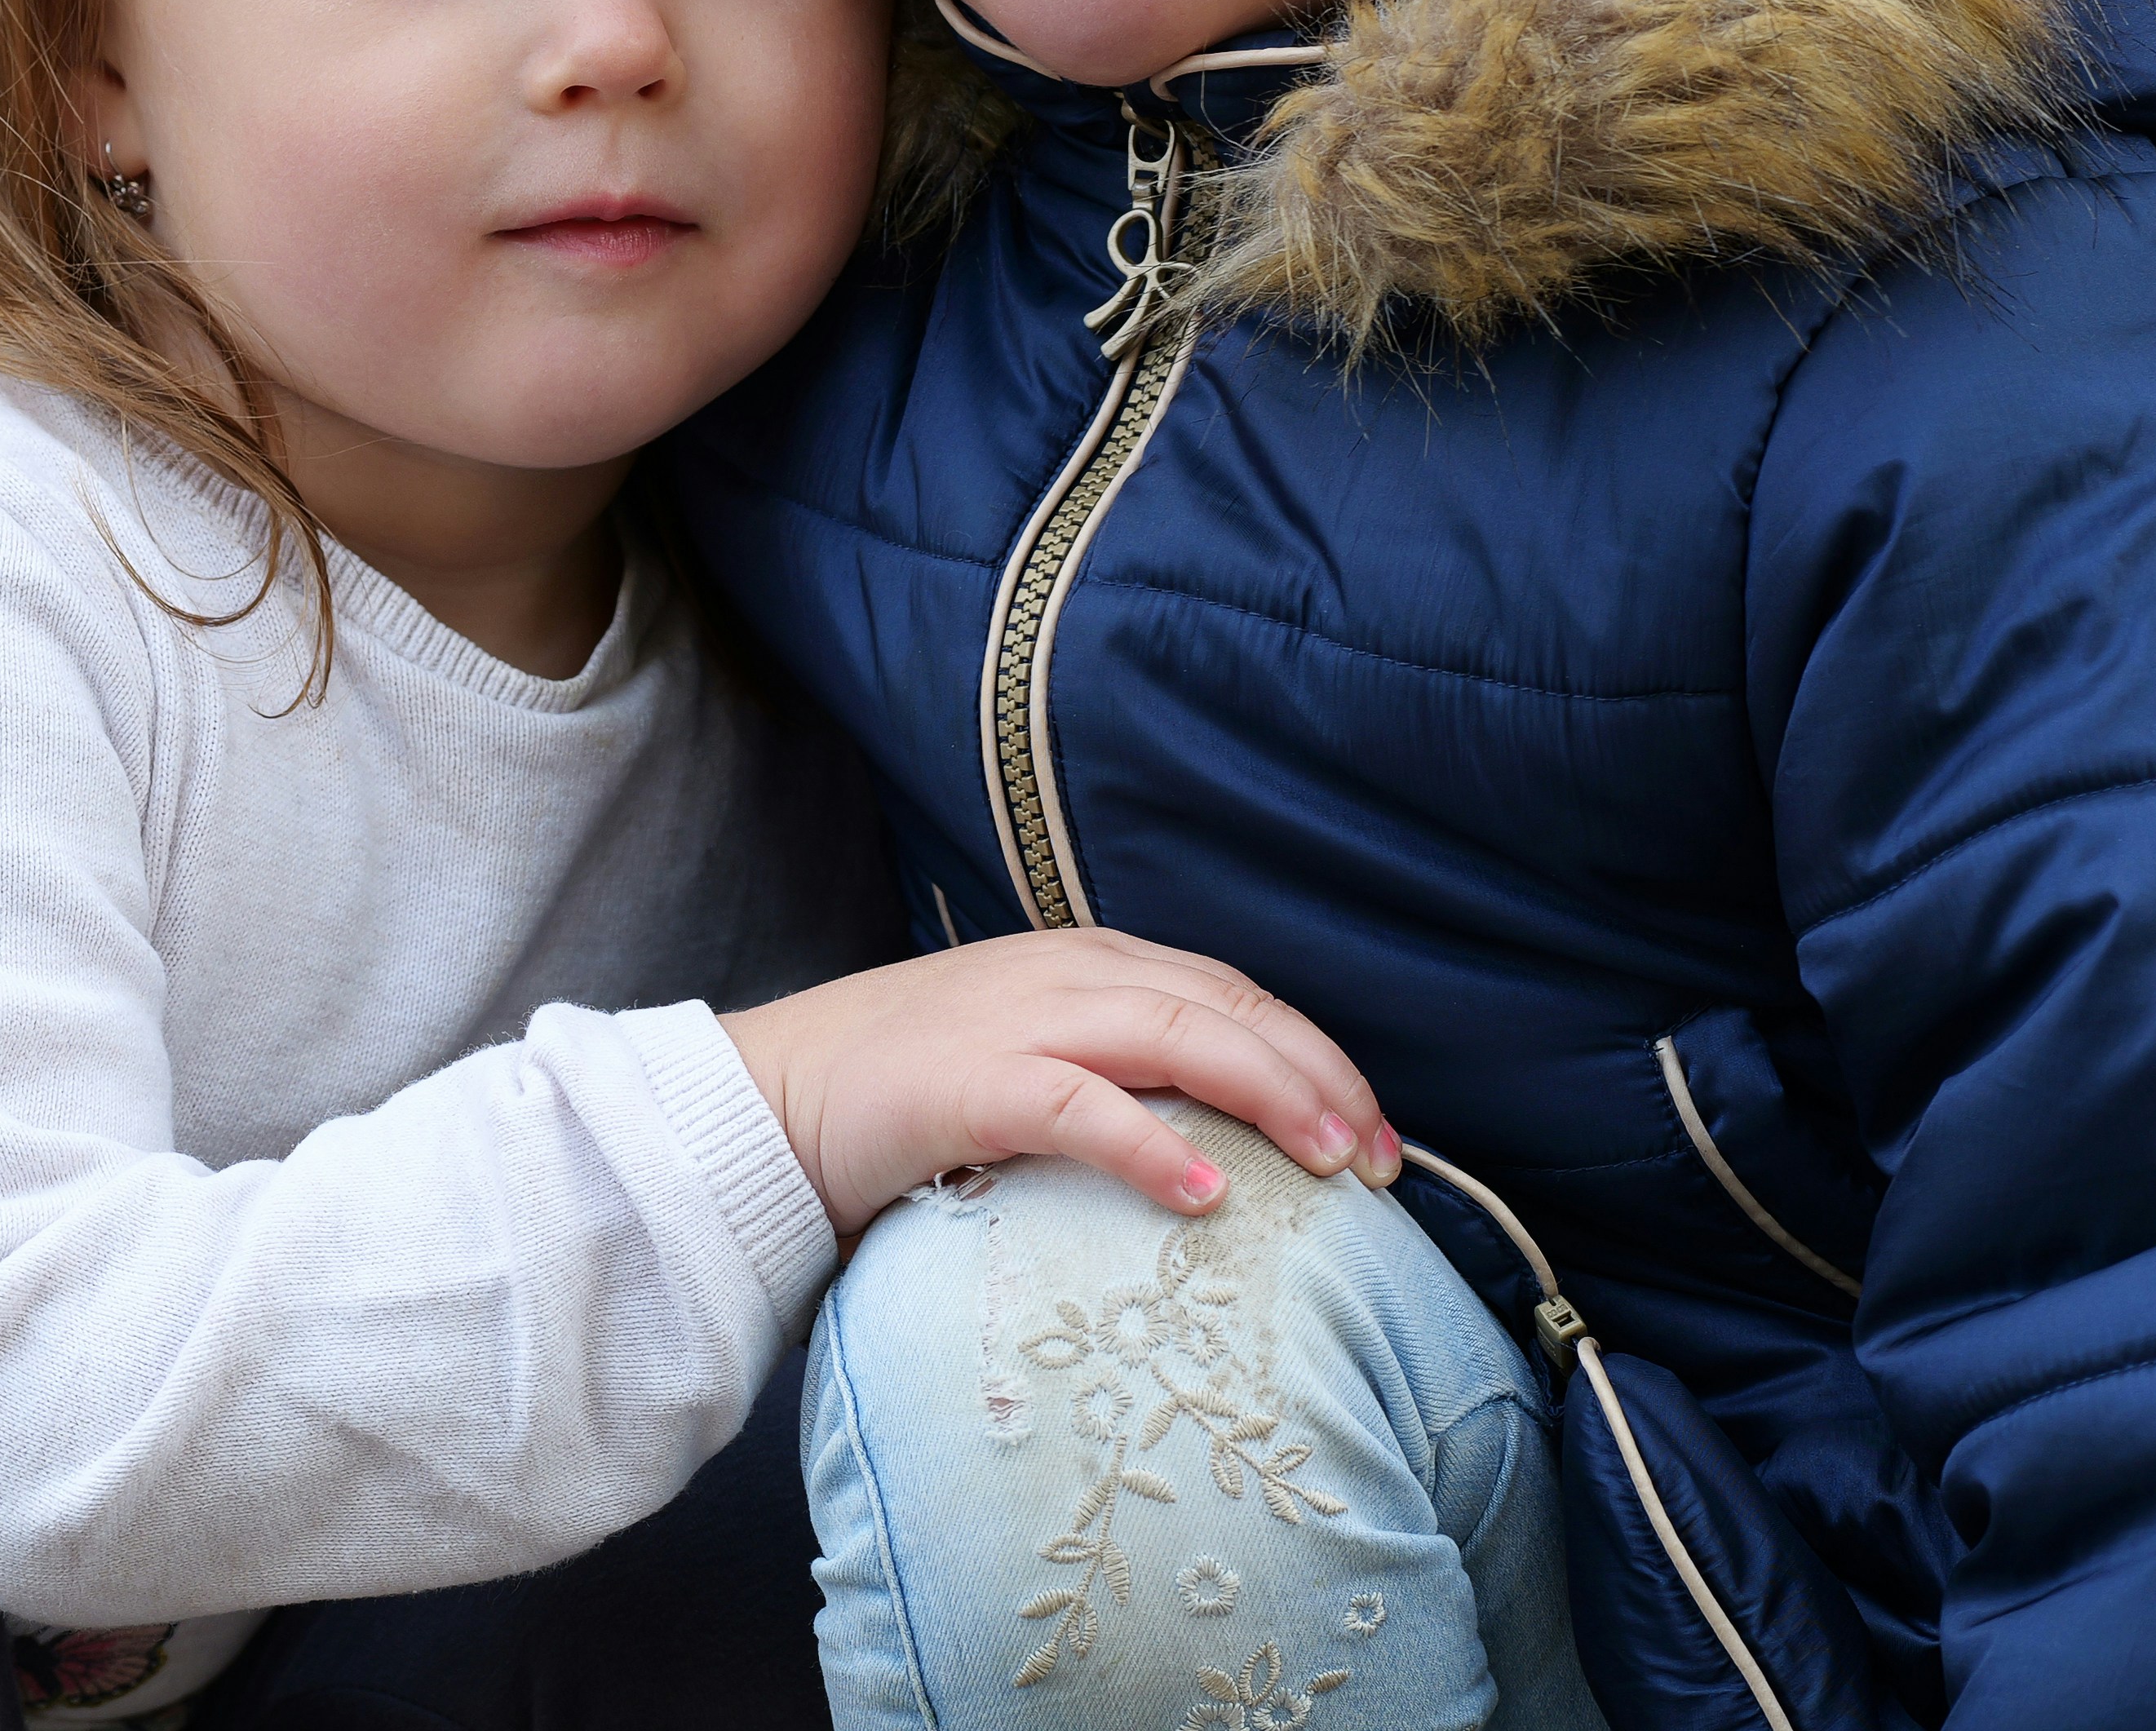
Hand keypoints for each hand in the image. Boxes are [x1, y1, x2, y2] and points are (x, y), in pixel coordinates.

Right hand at [719, 928, 1399, 1243]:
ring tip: (1332, 1163)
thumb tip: (1221, 1141)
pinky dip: (1152, 1145)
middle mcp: (1068, 975)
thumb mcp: (1032, 1061)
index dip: (1316, 1056)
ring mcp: (1019, 1020)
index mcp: (1090, 963)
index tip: (1379, 1135)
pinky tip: (1207, 1192)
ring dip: (1269, 1096)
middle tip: (1385, 1162)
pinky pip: (1079, 1106)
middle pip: (1227, 1009)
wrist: (770, 1098)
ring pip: (1177, 1037)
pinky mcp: (969, 1083)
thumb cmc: (906, 1095)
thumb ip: (1116, 1073)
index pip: (1233, 994)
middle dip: (1319, 1079)